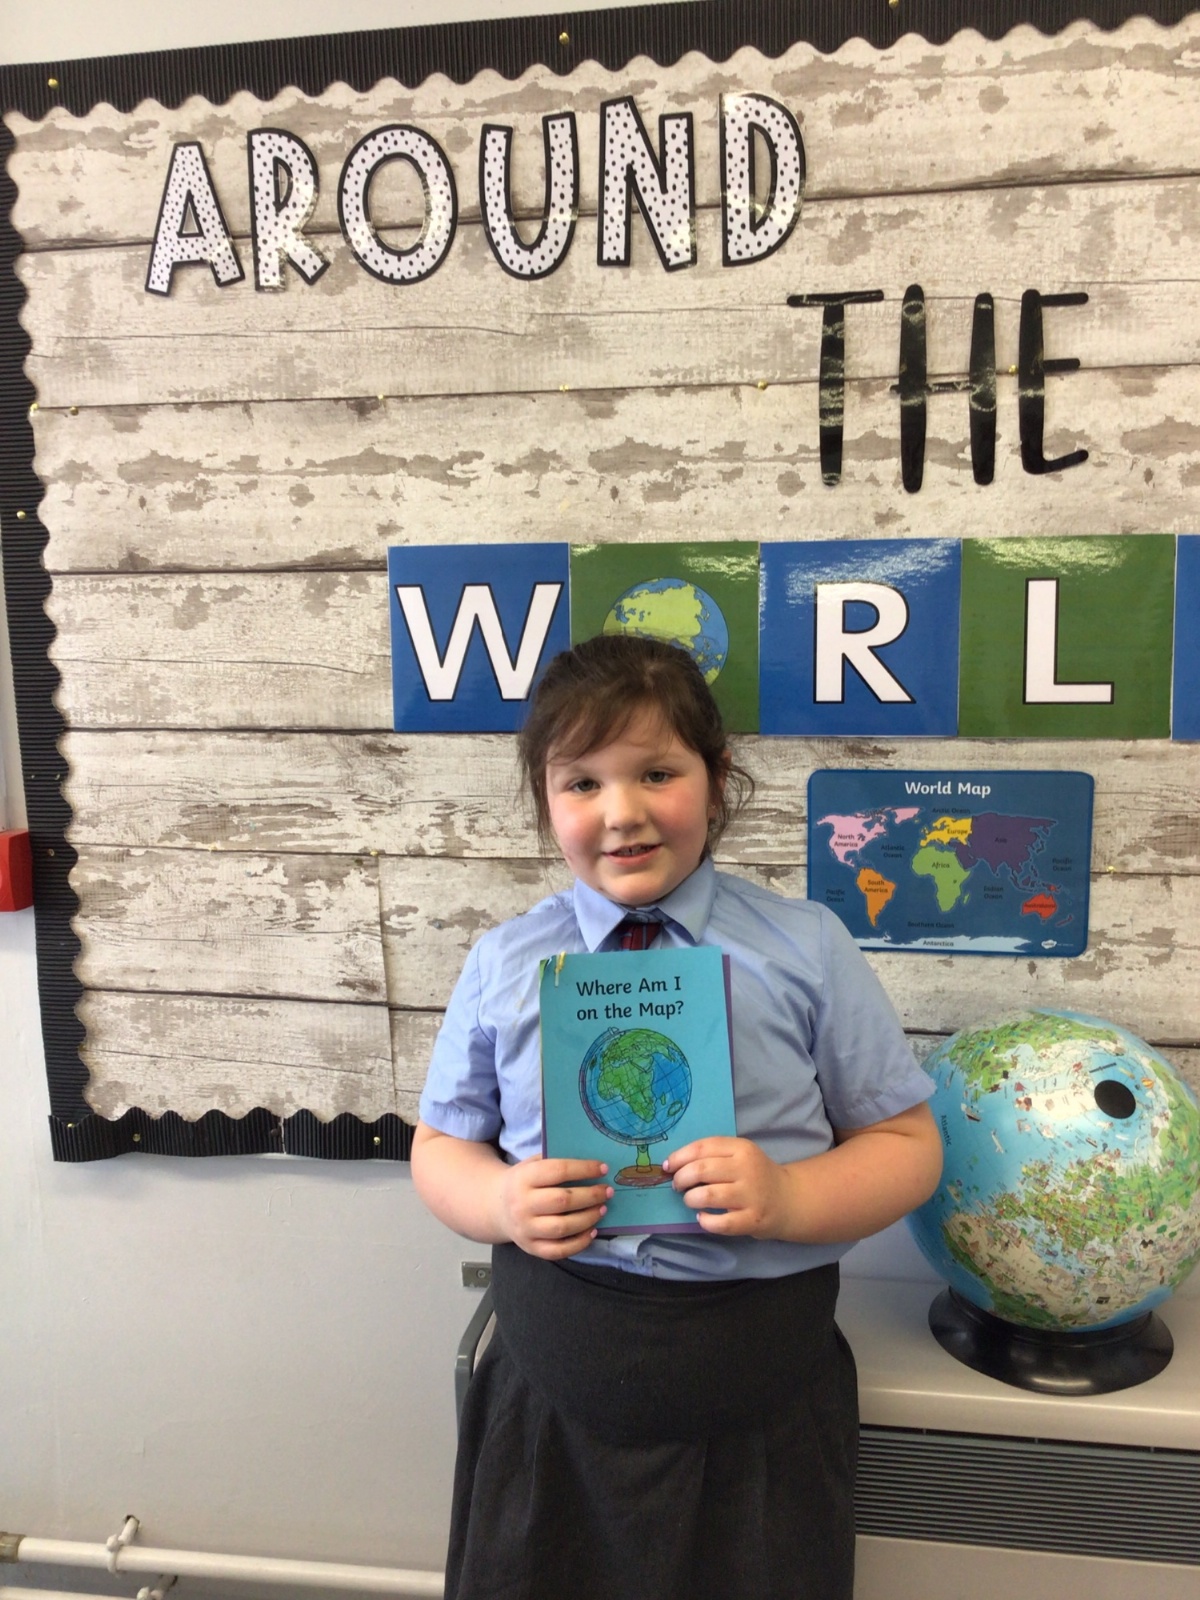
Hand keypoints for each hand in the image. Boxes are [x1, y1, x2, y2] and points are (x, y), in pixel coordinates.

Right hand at [493, 1156, 613, 1258]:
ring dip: (588, 1218)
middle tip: (607, 1191)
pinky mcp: (531, 1248)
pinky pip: (559, 1250)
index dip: (583, 1169)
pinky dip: (579, 1243)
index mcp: (523, 1178)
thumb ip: (555, 1161)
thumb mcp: (532, 1164)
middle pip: (562, 1201)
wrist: (497, 1207)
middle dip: (590, 1196)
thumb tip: (592, 1163)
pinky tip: (592, 1231)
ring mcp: (525, 1229)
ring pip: (562, 1227)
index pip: (558, 1171)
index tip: (603, 1168)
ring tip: (602, 1209)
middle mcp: (522, 1205)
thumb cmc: (524, 1182)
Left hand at [662, 1137, 793, 1238]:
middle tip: (678, 1185)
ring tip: (691, 1200)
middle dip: (681, 1179)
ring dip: (691, 1199)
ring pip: (707, 1195)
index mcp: (742, 1148)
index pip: (702, 1147)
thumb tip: (673, 1164)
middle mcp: (747, 1169)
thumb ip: (713, 1156)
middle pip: (701, 1170)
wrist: (788, 1200)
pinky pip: (720, 1223)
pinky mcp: (752, 1220)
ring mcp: (751, 1196)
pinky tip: (703, 1217)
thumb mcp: (740, 1155)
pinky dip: (705, 1221)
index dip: (679, 1157)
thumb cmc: (755, 1175)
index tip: (667, 1166)